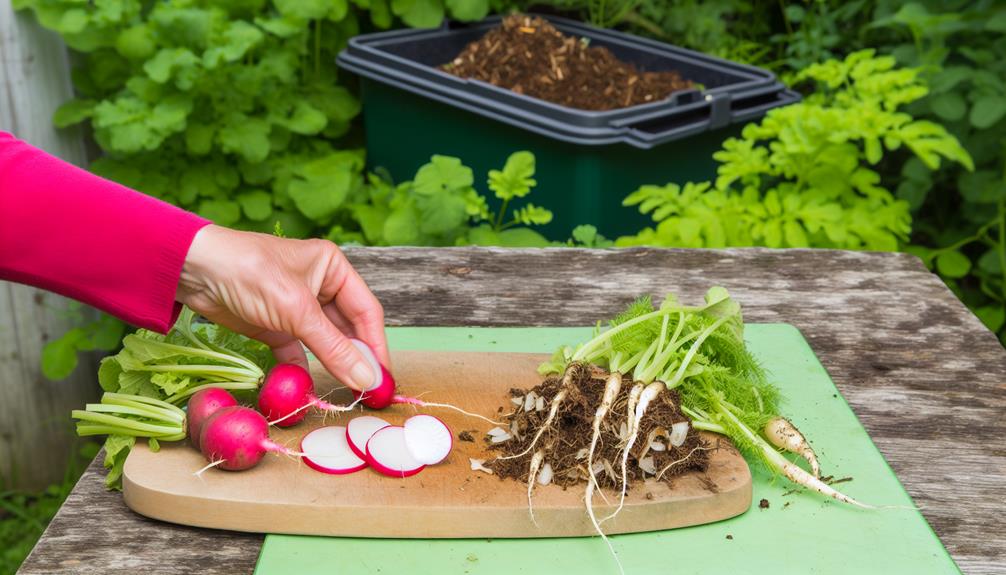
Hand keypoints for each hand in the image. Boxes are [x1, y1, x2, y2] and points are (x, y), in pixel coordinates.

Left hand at [176, 225, 388, 390]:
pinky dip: (302, 367)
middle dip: (356, 359)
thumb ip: (333, 348)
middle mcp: (320, 285)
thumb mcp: (296, 311)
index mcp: (333, 268)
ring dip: (332, 365)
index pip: (366, 311)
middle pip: (347, 329)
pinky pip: (297, 351)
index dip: (376, 346)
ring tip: (345, 393)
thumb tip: (366, 380)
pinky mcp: (274, 325)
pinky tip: (308, 386)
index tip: (383, 379)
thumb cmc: (248, 273)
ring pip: (324, 342)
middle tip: (367, 393)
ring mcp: (297, 307)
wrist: (191, 270)